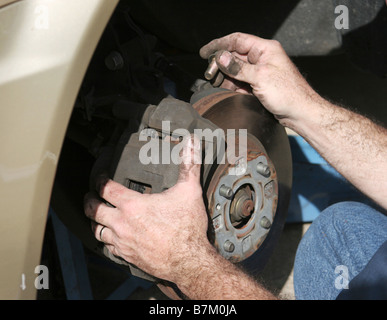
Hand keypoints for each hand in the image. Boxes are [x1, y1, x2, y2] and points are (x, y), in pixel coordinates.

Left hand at [84, 136, 211, 283]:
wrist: (189, 261)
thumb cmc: (187, 228)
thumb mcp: (189, 191)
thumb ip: (189, 166)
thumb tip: (192, 144)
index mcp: (133, 205)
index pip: (106, 188)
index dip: (100, 180)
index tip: (100, 177)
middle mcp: (122, 223)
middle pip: (94, 210)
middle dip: (89, 200)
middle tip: (89, 196)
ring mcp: (123, 242)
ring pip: (97, 231)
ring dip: (95, 221)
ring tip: (96, 216)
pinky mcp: (127, 256)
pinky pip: (108, 248)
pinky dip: (106, 240)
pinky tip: (111, 238)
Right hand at [200, 32, 319, 125]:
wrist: (300, 112)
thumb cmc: (288, 93)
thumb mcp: (260, 77)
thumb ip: (238, 68)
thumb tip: (221, 58)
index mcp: (265, 49)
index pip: (237, 40)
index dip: (219, 45)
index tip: (204, 52)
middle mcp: (262, 58)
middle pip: (234, 56)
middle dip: (221, 64)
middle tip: (209, 73)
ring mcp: (260, 72)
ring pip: (236, 70)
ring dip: (225, 77)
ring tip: (216, 84)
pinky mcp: (259, 85)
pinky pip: (241, 82)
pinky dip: (232, 86)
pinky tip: (225, 90)